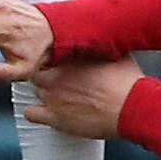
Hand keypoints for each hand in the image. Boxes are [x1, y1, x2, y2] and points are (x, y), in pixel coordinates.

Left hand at [21, 54, 143, 140]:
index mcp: (69, 58)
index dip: (53, 62)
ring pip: (35, 91)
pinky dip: (34, 113)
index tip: (60, 66)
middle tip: (61, 82)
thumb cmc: (126, 83)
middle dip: (48, 76)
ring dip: (44, 94)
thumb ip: (101, 48)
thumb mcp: (116, 54)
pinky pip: (30, 114)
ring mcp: (53, 96)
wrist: (130, 108)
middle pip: (39, 73)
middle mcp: (57, 75)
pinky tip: (45, 113)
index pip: (47, 55)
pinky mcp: (54, 117)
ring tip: (58, 98)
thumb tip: (102, 41)